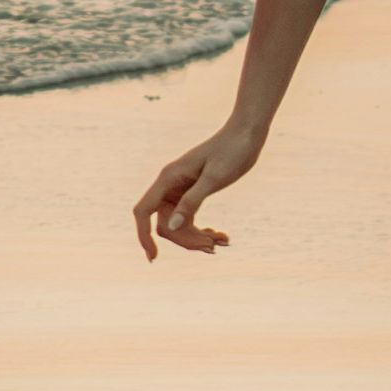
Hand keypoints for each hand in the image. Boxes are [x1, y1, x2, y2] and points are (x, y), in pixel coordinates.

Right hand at [133, 121, 263, 257]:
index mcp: (168, 178)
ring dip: (197, 237)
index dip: (144, 236)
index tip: (154, 257)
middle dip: (186, 240)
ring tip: (223, 241)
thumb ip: (192, 202)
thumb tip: (171, 227)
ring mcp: (180, 189)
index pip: (143, 212)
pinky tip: (222, 235)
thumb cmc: (232, 151)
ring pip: (178, 224)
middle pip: (165, 224)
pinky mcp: (192, 192)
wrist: (247, 133)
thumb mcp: (214, 178)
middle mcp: (169, 184)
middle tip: (213, 248)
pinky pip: (189, 218)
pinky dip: (203, 230)